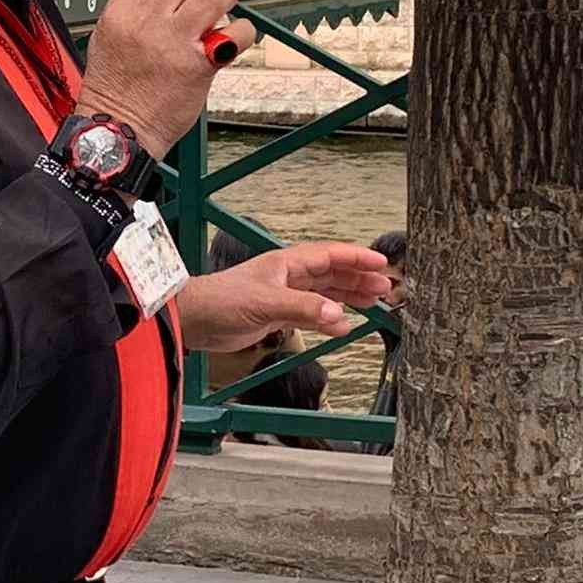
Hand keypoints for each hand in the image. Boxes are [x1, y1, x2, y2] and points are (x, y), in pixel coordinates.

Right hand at [75, 0, 256, 159]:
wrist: (117, 130)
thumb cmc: (113, 87)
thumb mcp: (109, 35)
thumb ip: (135, 6)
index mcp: (121, 11)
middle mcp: (147, 21)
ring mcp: (174, 42)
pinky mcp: (199, 65)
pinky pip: (235, 33)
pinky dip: (243, 30)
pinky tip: (236, 36)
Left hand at [176, 242, 390, 352]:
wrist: (196, 319)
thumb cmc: (222, 300)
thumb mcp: (266, 303)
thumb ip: (304, 309)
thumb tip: (340, 317)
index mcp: (286, 263)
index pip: (329, 256)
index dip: (356, 258)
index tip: (381, 264)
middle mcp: (288, 276)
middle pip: (331, 274)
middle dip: (359, 279)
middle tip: (386, 288)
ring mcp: (283, 295)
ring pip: (324, 293)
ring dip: (348, 297)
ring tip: (374, 303)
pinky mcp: (277, 314)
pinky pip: (312, 313)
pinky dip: (330, 318)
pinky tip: (344, 326)